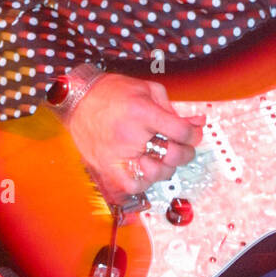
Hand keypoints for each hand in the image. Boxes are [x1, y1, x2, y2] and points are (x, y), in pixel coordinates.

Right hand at [63, 73, 204, 203]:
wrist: (77, 99)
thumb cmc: (112, 92)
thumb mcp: (147, 90)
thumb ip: (173, 109)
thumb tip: (198, 123)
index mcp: (141, 112)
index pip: (181, 131)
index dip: (194, 134)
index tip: (194, 132)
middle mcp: (130, 135)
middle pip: (173, 155)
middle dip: (186, 151)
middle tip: (182, 145)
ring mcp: (118, 154)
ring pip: (157, 174)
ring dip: (167, 166)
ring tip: (161, 155)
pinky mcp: (108, 167)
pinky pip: (134, 186)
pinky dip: (146, 181)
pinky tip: (147, 167)